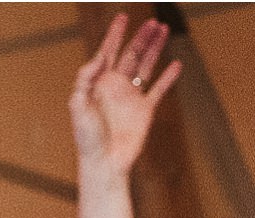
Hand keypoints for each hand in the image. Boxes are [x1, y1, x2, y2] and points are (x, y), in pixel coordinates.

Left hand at [69, 14, 180, 176]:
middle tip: (152, 22)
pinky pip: (158, 89)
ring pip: (146, 66)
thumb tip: (98, 59)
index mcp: (99, 82)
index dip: (114, 34)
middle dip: (141, 37)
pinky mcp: (145, 110)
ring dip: (154, 49)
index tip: (122, 17)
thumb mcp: (78, 106)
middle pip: (131, 54)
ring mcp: (132, 97)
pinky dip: (168, 77)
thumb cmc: (86, 138)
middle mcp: (116, 85)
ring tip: (163, 31)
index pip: (107, 51)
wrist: (104, 162)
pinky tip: (176, 64)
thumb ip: (85, 80)